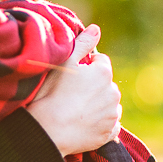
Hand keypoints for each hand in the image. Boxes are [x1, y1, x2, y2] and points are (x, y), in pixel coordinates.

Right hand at [26, 24, 121, 155]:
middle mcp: (114, 93)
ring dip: (97, 104)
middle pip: (105, 83)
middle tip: (71, 94)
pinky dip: (100, 123)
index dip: (85, 66)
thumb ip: (82, 43)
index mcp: (104, 73)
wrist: (48, 131)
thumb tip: (96, 28)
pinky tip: (84, 123)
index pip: (100, 61)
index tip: (71, 76)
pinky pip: (109, 124)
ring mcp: (113, 114)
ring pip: (108, 103)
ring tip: (75, 109)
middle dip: (93, 85)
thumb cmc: (52, 94)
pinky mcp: (109, 133)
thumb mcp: (64, 62)